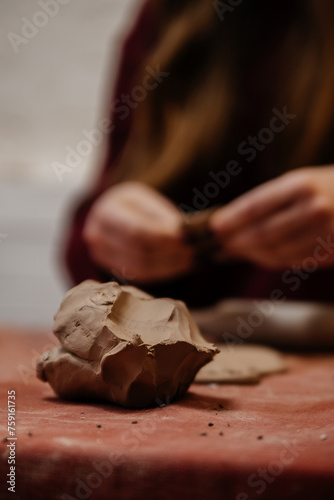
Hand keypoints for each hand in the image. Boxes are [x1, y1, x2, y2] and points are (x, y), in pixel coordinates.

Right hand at [83, 181, 193, 282]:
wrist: (115, 216)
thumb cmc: (137, 207)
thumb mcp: (150, 202)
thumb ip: (165, 218)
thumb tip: (186, 235)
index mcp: (107, 211)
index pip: (137, 231)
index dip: (163, 237)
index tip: (187, 238)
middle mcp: (97, 235)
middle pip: (139, 252)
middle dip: (171, 253)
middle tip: (196, 251)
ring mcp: (101, 256)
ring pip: (141, 268)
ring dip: (171, 266)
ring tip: (193, 259)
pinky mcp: (112, 270)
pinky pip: (141, 276)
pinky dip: (164, 272)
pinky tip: (181, 266)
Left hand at [209, 166, 333, 268]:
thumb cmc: (327, 187)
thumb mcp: (301, 182)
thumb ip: (269, 201)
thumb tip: (231, 221)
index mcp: (302, 185)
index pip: (256, 206)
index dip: (232, 219)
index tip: (215, 226)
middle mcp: (314, 209)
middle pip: (263, 233)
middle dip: (237, 240)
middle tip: (222, 243)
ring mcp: (324, 233)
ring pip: (276, 252)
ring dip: (251, 254)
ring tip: (237, 250)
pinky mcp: (331, 252)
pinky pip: (292, 261)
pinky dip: (272, 260)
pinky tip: (260, 256)